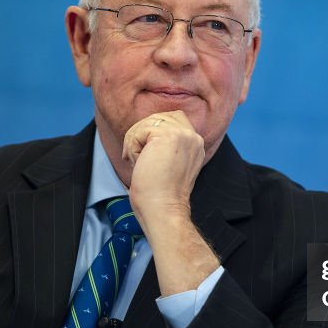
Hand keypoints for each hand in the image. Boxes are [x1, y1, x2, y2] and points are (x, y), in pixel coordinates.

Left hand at [121, 112, 220, 295]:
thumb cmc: (160, 195)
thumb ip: (165, 145)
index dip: (153, 133)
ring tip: (139, 163)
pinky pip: (139, 131)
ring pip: (147, 123)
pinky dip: (131, 147)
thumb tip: (144, 131)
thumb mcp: (168, 164)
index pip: (173, 119)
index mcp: (196, 144)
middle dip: (143, 135)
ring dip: (135, 142)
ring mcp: (183, 134)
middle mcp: (193, 137)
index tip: (149, 159)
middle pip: (159, 117)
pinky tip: (138, 164)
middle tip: (140, 160)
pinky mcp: (168, 135)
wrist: (163, 210)